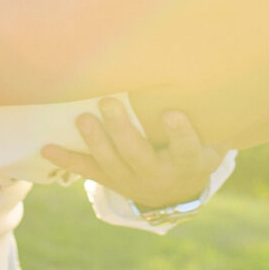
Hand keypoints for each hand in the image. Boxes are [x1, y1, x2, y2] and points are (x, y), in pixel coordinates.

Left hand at [40, 96, 222, 210]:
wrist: (177, 195)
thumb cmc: (197, 151)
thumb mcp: (212, 140)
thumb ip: (212, 118)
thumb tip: (222, 75)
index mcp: (186, 163)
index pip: (184, 148)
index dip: (179, 133)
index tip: (172, 113)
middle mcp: (157, 175)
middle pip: (138, 155)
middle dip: (121, 130)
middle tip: (108, 102)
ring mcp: (131, 180)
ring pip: (110, 163)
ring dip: (95, 141)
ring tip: (82, 118)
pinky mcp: (111, 180)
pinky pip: (87, 171)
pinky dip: (66, 160)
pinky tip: (46, 148)